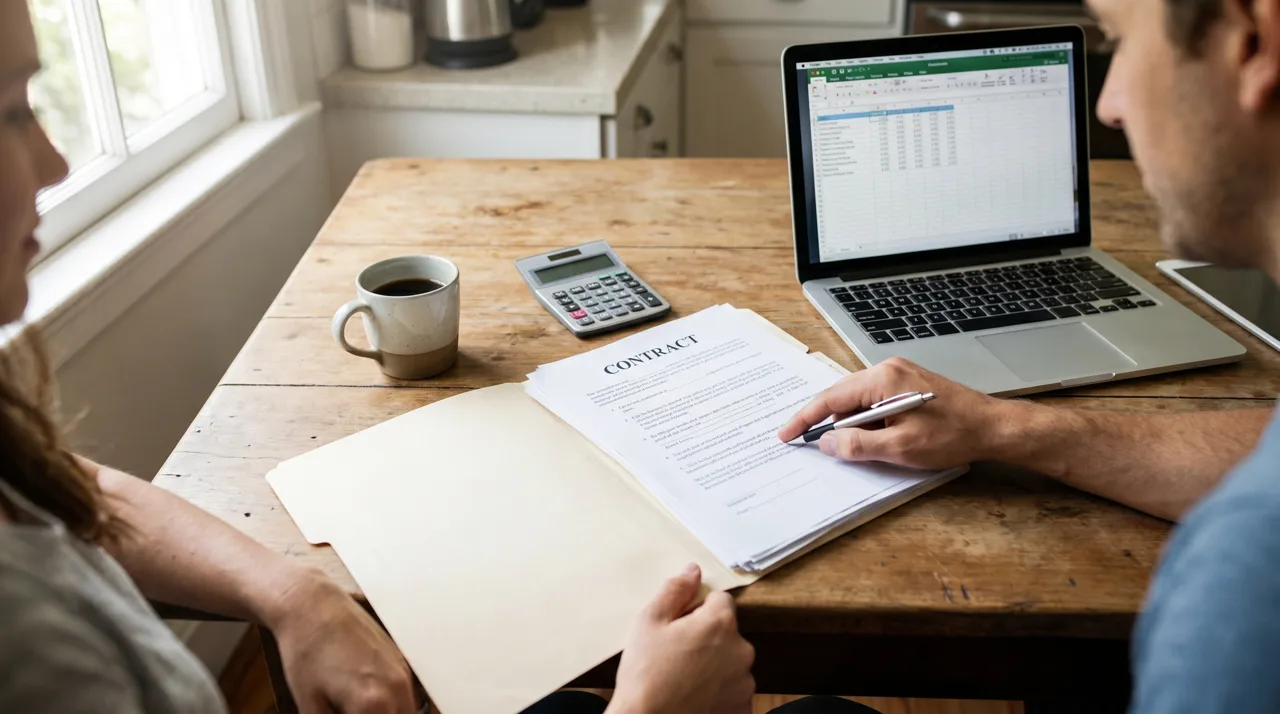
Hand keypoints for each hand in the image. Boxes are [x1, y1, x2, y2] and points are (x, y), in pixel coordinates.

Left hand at [268, 570, 415, 713]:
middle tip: (346, 711)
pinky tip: (370, 702)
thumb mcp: (310, 705)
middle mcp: (396, 688)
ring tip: (359, 706)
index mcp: (373, 705)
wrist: (312, 606)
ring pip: (408, 712)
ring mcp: (402, 672)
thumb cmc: (306, 651)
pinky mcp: (401, 661)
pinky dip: (394, 706)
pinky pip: (408, 695)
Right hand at [609, 564, 754, 713]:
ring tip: (684, 678)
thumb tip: (693, 570)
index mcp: (720, 623)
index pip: (720, 600)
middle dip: (707, 638)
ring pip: (730, 661)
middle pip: (726, 632)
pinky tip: (694, 695)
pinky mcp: (742, 707)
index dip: (697, 611)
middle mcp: (741, 650)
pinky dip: (719, 691)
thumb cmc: (646, 675)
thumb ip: (675, 590)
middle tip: (677, 654)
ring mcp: (744, 682)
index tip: (679, 627)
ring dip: (714, 665)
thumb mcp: (649, 621)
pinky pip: (733, 689)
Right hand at [777, 357, 1019, 468]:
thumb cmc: (953, 435)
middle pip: (842, 396)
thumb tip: (827, 442)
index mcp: (883, 379)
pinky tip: (865, 436)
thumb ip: (858, 445)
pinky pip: (874, 400)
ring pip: (858, 400)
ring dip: (847, 423)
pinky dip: (863, 419)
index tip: (786, 434)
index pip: (831, 398)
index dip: (805, 418)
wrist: (993, 427)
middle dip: (823, 420)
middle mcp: (888, 370)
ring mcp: (899, 375)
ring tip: (837, 444)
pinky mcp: (908, 385)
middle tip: (803, 442)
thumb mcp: (900, 447)